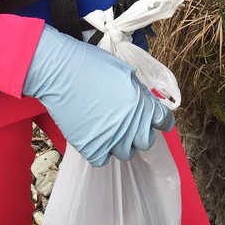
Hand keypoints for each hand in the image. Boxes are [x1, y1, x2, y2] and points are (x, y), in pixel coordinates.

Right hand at [23, 24, 173, 166]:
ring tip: (109, 127)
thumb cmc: (91, 64)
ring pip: (125, 153)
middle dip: (140, 132)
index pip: (164, 122)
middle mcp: (130, 125)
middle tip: (129, 122)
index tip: (155, 120)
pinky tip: (95, 135)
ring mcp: (111, 140)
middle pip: (146, 142)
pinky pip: (103, 159)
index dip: (160, 120)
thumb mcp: (125, 71)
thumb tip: (147, 102)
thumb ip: (140, 91)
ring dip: (120, 142)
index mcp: (142, 105)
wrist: (59, 72)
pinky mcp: (91, 148)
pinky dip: (100, 150)